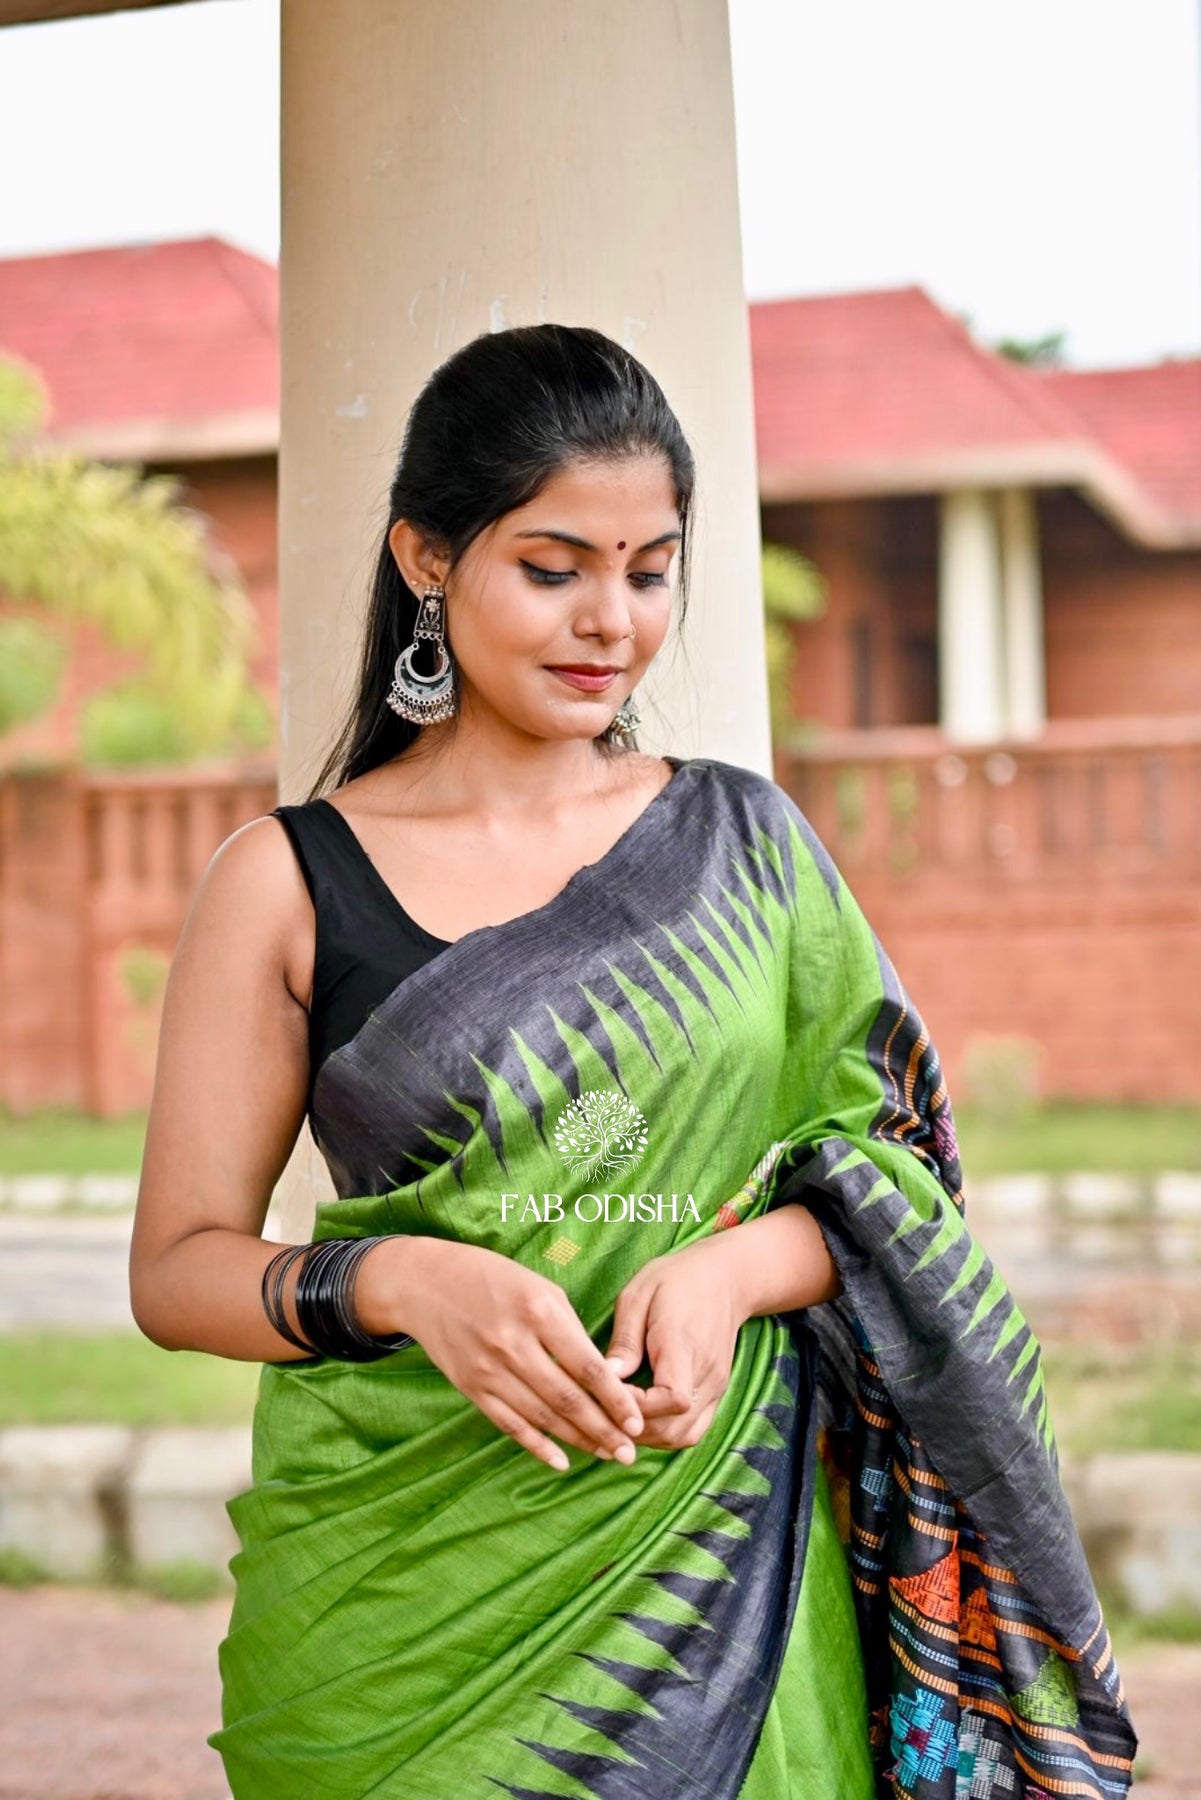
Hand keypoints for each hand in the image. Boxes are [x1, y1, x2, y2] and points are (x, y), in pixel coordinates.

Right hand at [356, 1236, 644, 1472]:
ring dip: (578, 1441)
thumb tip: (600, 1375)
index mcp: (539, 1311)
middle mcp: (514, 1343)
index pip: (586, 1366)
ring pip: (542, 1417)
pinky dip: (537, 1446)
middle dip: (603, 1430)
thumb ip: (569, 1330)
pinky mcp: (471, 1387)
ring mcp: (489, 1369)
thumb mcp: (539, 1287)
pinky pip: (509, 1424)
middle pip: (567, 1399)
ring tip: (607, 1455)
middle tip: (630, 1453)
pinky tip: (562, 1460)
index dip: (615, 1399)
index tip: (638, 1421)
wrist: (426, 1283)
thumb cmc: (493, 1278)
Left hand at [601, 1237, 748, 1450]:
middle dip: (635, 1428)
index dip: (637, 1407)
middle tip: (603, 1411)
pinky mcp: (716, 1392)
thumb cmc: (676, 1280)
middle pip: (675, 1427)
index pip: (672, 1398)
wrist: (725, 1278)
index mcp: (684, 1345)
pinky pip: (693, 1429)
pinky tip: (642, 1419)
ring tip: (619, 1418)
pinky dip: (665, 1433)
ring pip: (684, 1435)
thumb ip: (625, 1340)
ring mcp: (715, 1387)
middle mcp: (706, 1373)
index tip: (608, 1393)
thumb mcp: (639, 1295)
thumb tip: (606, 1377)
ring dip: (649, 1437)